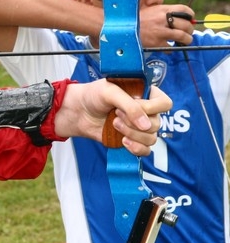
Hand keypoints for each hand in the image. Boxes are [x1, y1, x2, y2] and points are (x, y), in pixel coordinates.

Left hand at [54, 80, 170, 154]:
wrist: (78, 111)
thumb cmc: (93, 96)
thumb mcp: (110, 92)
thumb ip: (130, 106)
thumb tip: (146, 126)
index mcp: (145, 94)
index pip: (164, 104)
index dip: (151, 108)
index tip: (133, 105)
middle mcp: (146, 111)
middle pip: (157, 124)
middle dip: (134, 122)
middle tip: (116, 114)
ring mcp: (139, 127)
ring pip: (151, 138)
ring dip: (132, 134)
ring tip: (114, 124)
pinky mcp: (132, 140)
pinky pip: (145, 150)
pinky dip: (136, 148)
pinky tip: (123, 141)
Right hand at [139, 4, 193, 46]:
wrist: (123, 28)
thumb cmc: (136, 20)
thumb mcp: (150, 11)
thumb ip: (163, 13)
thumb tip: (178, 19)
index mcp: (162, 10)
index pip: (184, 10)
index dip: (190, 15)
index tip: (190, 20)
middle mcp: (163, 20)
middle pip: (186, 24)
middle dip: (190, 30)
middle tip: (188, 33)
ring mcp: (160, 32)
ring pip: (183, 36)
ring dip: (187, 40)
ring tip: (185, 41)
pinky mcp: (157, 43)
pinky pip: (171, 47)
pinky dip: (171, 49)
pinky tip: (167, 48)